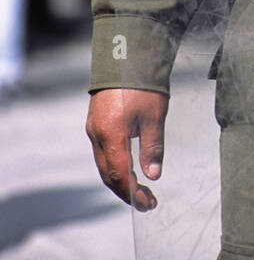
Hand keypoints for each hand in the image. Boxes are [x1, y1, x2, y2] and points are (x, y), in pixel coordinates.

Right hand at [86, 88, 168, 210]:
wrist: (125, 56)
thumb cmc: (142, 85)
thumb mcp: (154, 117)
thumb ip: (153, 147)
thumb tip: (154, 174)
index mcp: (111, 135)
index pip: (120, 174)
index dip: (134, 193)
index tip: (149, 204)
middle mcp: (97, 135)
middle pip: (108, 174)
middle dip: (126, 191)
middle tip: (148, 202)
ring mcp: (93, 129)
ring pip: (104, 164)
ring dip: (120, 180)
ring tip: (140, 190)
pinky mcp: (95, 123)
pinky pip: (102, 153)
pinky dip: (115, 166)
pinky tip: (129, 169)